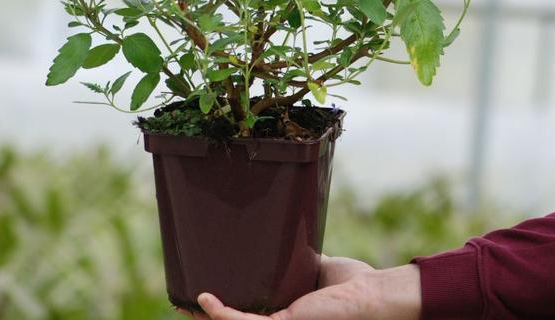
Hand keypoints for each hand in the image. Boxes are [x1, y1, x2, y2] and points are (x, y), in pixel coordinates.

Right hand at [175, 257, 420, 319]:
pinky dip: (221, 313)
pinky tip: (204, 299)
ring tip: (182, 303)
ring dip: (206, 316)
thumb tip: (285, 242)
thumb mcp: (318, 270)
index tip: (204, 296)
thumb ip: (298, 264)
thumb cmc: (355, 287)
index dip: (224, 309)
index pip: (249, 313)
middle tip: (181, 301)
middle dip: (207, 316)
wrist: (373, 298)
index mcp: (287, 314)